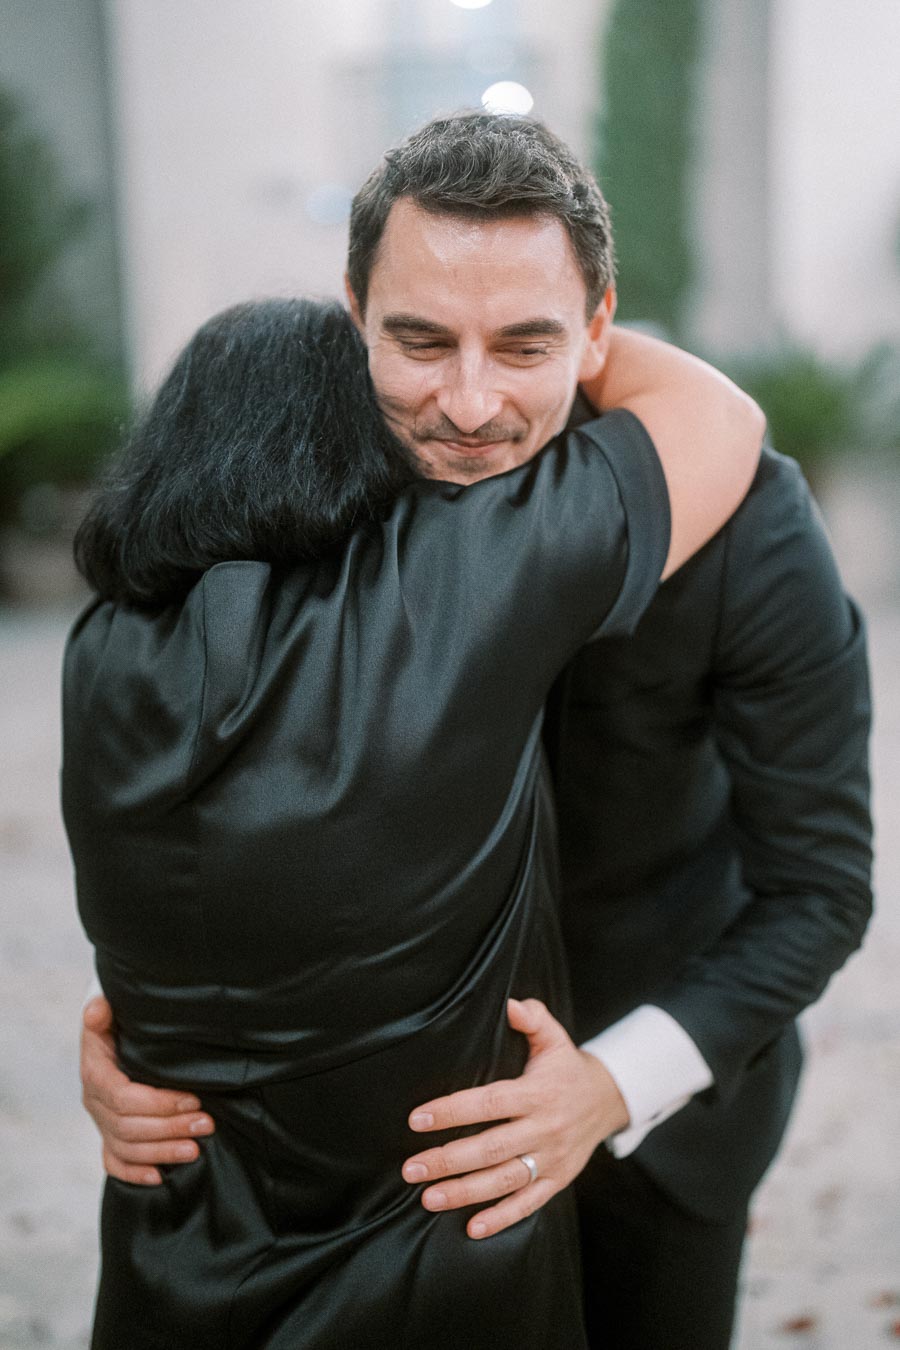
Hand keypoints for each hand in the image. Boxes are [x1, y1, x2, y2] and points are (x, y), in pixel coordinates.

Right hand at [80, 996, 214, 1184]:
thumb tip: (98, 1010)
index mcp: (96, 1074)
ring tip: (196, 1149)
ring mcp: (101, 1122)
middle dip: (170, 1127)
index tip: (193, 1098)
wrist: (112, 1035)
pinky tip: (160, 1177)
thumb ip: (103, 1012)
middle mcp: (95, 1102)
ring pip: (127, 1148)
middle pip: (129, 1126)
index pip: (124, 1098)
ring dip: (162, 1151)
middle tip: (206, 1124)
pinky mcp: (108, 1135)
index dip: (159, 1102)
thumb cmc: (118, 1022)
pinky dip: (134, 1173)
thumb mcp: (110, 1011)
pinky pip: (115, 1162)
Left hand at [401, 998, 628, 1238]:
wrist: (609, 1100)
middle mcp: (544, 1128)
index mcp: (537, 1093)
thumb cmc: (566, 1067)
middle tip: (410, 1168)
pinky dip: (502, 1218)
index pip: (489, 1103)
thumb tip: (509, 1003)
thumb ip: (532, 1018)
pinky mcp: (558, 1180)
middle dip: (448, 1160)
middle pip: (490, 1148)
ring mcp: (552, 1159)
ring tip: (427, 1198)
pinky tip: (471, 1228)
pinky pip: (528, 1204)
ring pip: (504, 1181)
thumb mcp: (554, 1037)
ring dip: (464, 1193)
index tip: (417, 1119)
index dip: (452, 1111)